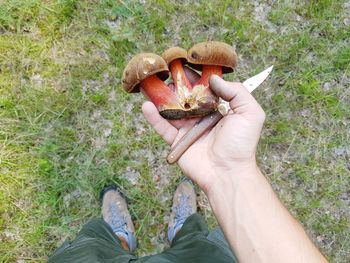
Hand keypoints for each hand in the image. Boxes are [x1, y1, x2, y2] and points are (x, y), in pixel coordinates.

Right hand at [142, 73, 264, 192]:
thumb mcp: (250, 113)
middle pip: (186, 96)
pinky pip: (164, 128)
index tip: (185, 62)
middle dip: (176, 84)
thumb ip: (236, 91)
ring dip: (160, 97)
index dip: (196, 75)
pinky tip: (146, 106)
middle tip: (164, 70)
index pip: (206, 87)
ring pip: (171, 110)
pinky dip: (154, 118)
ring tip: (149, 83)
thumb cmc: (241, 144)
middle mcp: (202, 116)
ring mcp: (189, 128)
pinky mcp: (178, 142)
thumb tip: (214, 78)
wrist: (229, 172)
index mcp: (219, 108)